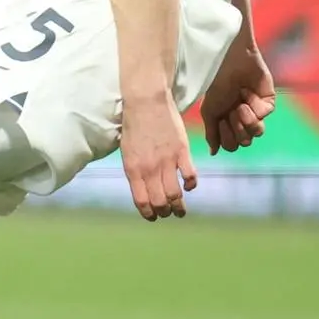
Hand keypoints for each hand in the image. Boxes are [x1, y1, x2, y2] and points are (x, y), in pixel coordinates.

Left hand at [120, 91, 195, 221]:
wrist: (146, 102)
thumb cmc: (133, 125)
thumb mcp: (127, 151)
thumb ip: (136, 170)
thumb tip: (143, 188)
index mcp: (132, 169)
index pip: (141, 201)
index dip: (148, 213)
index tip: (153, 217)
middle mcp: (149, 169)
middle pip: (160, 202)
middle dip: (164, 212)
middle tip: (168, 213)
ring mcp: (167, 161)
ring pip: (175, 194)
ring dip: (179, 206)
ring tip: (180, 210)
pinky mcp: (182, 152)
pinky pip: (190, 176)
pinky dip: (191, 185)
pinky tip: (189, 186)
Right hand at [199, 45, 274, 155]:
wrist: (229, 63)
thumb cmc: (215, 85)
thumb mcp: (209, 111)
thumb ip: (212, 133)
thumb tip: (213, 153)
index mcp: (226, 122)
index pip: (230, 145)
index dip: (226, 138)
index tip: (220, 123)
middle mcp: (241, 119)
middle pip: (244, 142)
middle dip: (236, 130)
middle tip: (230, 114)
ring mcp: (255, 111)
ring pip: (257, 132)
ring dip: (245, 120)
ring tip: (239, 106)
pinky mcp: (268, 102)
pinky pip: (264, 115)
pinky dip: (254, 107)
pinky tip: (247, 94)